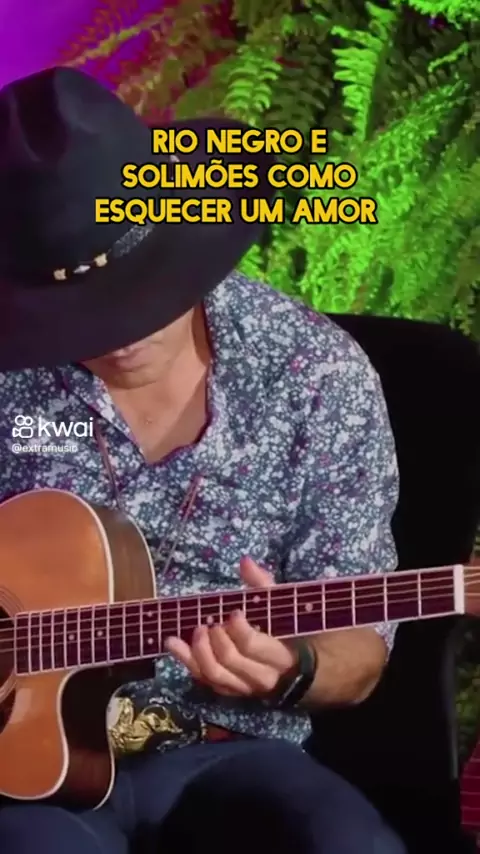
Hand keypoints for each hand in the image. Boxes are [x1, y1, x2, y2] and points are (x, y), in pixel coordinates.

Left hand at [164, 557, 296, 696]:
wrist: (293, 666)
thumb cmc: (287, 630)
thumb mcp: (280, 606)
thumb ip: (262, 584)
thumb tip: (245, 561)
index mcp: (279, 656)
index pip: (251, 645)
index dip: (237, 628)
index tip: (233, 612)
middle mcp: (262, 677)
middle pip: (229, 659)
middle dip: (215, 638)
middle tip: (209, 621)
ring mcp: (244, 687)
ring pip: (214, 674)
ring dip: (198, 650)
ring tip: (194, 629)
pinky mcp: (229, 690)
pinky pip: (204, 680)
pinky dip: (187, 661)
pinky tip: (174, 643)